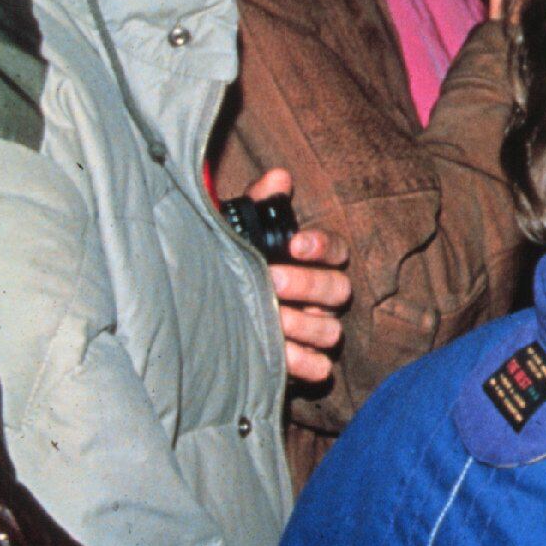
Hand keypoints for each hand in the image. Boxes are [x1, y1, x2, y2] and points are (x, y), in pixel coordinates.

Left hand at [244, 169, 350, 386]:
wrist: (208, 315)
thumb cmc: (234, 265)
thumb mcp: (239, 231)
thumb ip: (259, 203)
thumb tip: (278, 177)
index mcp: (313, 263)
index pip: (336, 250)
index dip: (321, 246)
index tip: (295, 243)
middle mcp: (322, 297)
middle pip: (338, 288)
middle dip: (307, 284)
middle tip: (272, 280)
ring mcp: (316, 330)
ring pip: (331, 330)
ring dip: (303, 326)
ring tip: (271, 322)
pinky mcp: (304, 362)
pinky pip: (321, 367)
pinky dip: (305, 363)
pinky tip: (280, 356)